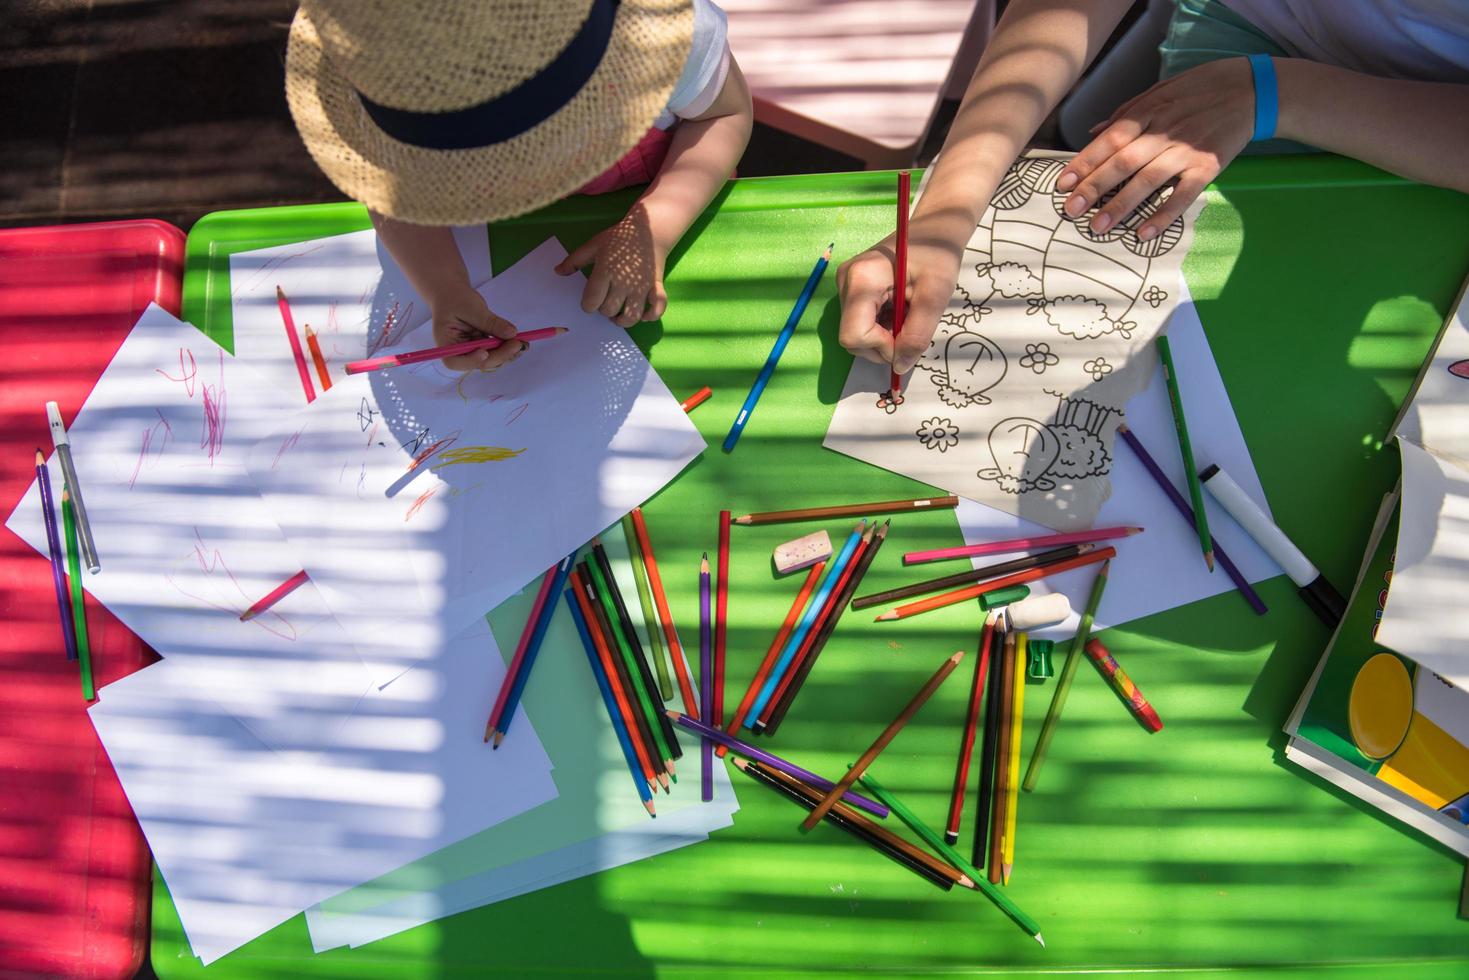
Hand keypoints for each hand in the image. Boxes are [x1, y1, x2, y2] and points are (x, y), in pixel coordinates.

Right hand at [427, 282, 523, 371]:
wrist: (453, 293)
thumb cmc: (455, 298)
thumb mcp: (471, 307)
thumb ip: (490, 322)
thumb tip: (511, 333)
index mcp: (445, 343)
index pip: (454, 361)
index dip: (471, 361)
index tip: (485, 353)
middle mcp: (458, 352)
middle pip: (478, 362)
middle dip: (499, 355)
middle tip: (517, 344)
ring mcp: (471, 350)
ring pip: (491, 359)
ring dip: (507, 353)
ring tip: (522, 343)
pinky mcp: (482, 346)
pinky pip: (496, 351)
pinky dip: (507, 347)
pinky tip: (520, 342)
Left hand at [555, 203, 667, 326]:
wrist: (649, 229)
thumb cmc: (618, 238)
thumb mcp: (593, 245)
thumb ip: (574, 260)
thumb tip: (557, 272)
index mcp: (606, 271)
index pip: (592, 301)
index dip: (587, 305)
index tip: (589, 300)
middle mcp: (623, 282)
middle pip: (609, 310)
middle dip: (603, 310)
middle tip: (604, 301)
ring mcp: (642, 286)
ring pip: (631, 316)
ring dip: (623, 321)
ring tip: (618, 315)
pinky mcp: (657, 287)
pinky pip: (657, 309)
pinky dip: (650, 317)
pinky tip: (642, 315)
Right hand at [837, 223, 962, 374]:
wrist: (934, 229)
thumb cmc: (937, 255)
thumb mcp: (935, 296)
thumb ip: (917, 334)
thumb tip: (900, 366)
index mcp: (862, 279)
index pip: (854, 336)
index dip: (881, 348)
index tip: (907, 337)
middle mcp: (845, 281)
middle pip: (852, 338)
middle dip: (882, 345)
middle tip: (911, 328)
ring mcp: (845, 284)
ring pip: (855, 333)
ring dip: (883, 336)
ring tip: (907, 314)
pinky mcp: (850, 287)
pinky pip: (859, 321)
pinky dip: (880, 326)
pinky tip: (898, 309)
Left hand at [1057, 57, 1253, 240]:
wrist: (1250, 90)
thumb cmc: (1198, 90)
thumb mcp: (1159, 91)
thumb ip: (1125, 114)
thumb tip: (1092, 134)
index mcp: (1148, 111)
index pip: (1110, 139)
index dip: (1085, 162)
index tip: (1062, 183)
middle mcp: (1164, 132)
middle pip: (1123, 161)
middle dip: (1094, 187)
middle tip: (1070, 210)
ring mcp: (1187, 150)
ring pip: (1148, 180)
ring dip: (1121, 205)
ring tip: (1097, 227)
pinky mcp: (1208, 166)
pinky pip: (1183, 195)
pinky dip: (1163, 215)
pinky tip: (1143, 233)